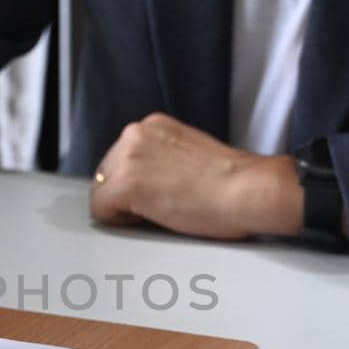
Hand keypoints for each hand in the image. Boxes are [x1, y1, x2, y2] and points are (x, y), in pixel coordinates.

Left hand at [89, 113, 302, 239]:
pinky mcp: (125, 184)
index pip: (120, 158)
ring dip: (123, 207)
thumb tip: (147, 179)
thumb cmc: (232, 182)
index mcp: (153, 125)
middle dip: (124, 195)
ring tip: (159, 212)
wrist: (248, 190)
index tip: (154, 195)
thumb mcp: (189, 154)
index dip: (135, 184)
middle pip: (105, 174)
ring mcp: (128, 158)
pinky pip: (100, 211)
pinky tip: (149, 220)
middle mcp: (136, 134)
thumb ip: (162, 158)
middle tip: (158, 208)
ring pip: (101, 191)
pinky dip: (120, 222)